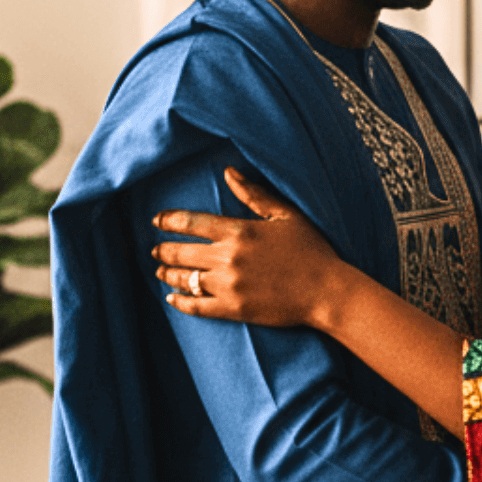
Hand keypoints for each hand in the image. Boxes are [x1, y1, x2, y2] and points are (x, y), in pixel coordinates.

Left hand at [153, 168, 354, 329]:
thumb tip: (229, 172)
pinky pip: (197, 307)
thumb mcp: (285, 214)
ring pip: (185, 279)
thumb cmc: (311, 249)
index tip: (156, 220)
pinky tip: (172, 299)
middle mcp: (228, 258)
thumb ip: (254, 194)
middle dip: (163, 250)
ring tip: (161, 272)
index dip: (169, 220)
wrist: (326, 291)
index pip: (192, 222)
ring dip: (168, 274)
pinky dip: (181, 303)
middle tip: (155, 250)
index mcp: (239, 231)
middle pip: (182, 252)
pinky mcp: (233, 309)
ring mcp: (229, 285)